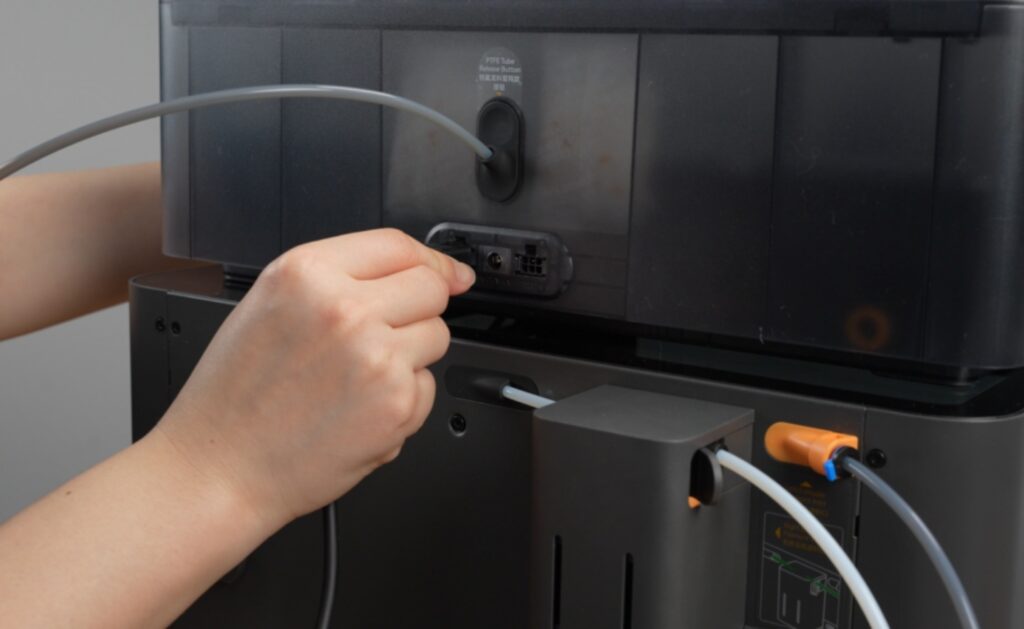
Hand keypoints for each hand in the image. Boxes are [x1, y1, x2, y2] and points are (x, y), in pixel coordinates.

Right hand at [152, 228, 474, 528]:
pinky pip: (428, 386)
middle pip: (431, 287)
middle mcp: (345, 310)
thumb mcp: (271, 303)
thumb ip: (340, 278)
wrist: (218, 467)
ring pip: (437, 336)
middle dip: (419, 309)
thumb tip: (421, 272)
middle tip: (380, 337)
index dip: (431, 259)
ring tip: (355, 378)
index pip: (398, 244)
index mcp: (308, 274)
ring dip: (411, 355)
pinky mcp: (396, 404)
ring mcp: (376, 357)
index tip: (449, 272)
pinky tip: (357, 409)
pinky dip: (403, 400)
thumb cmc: (236, 395)